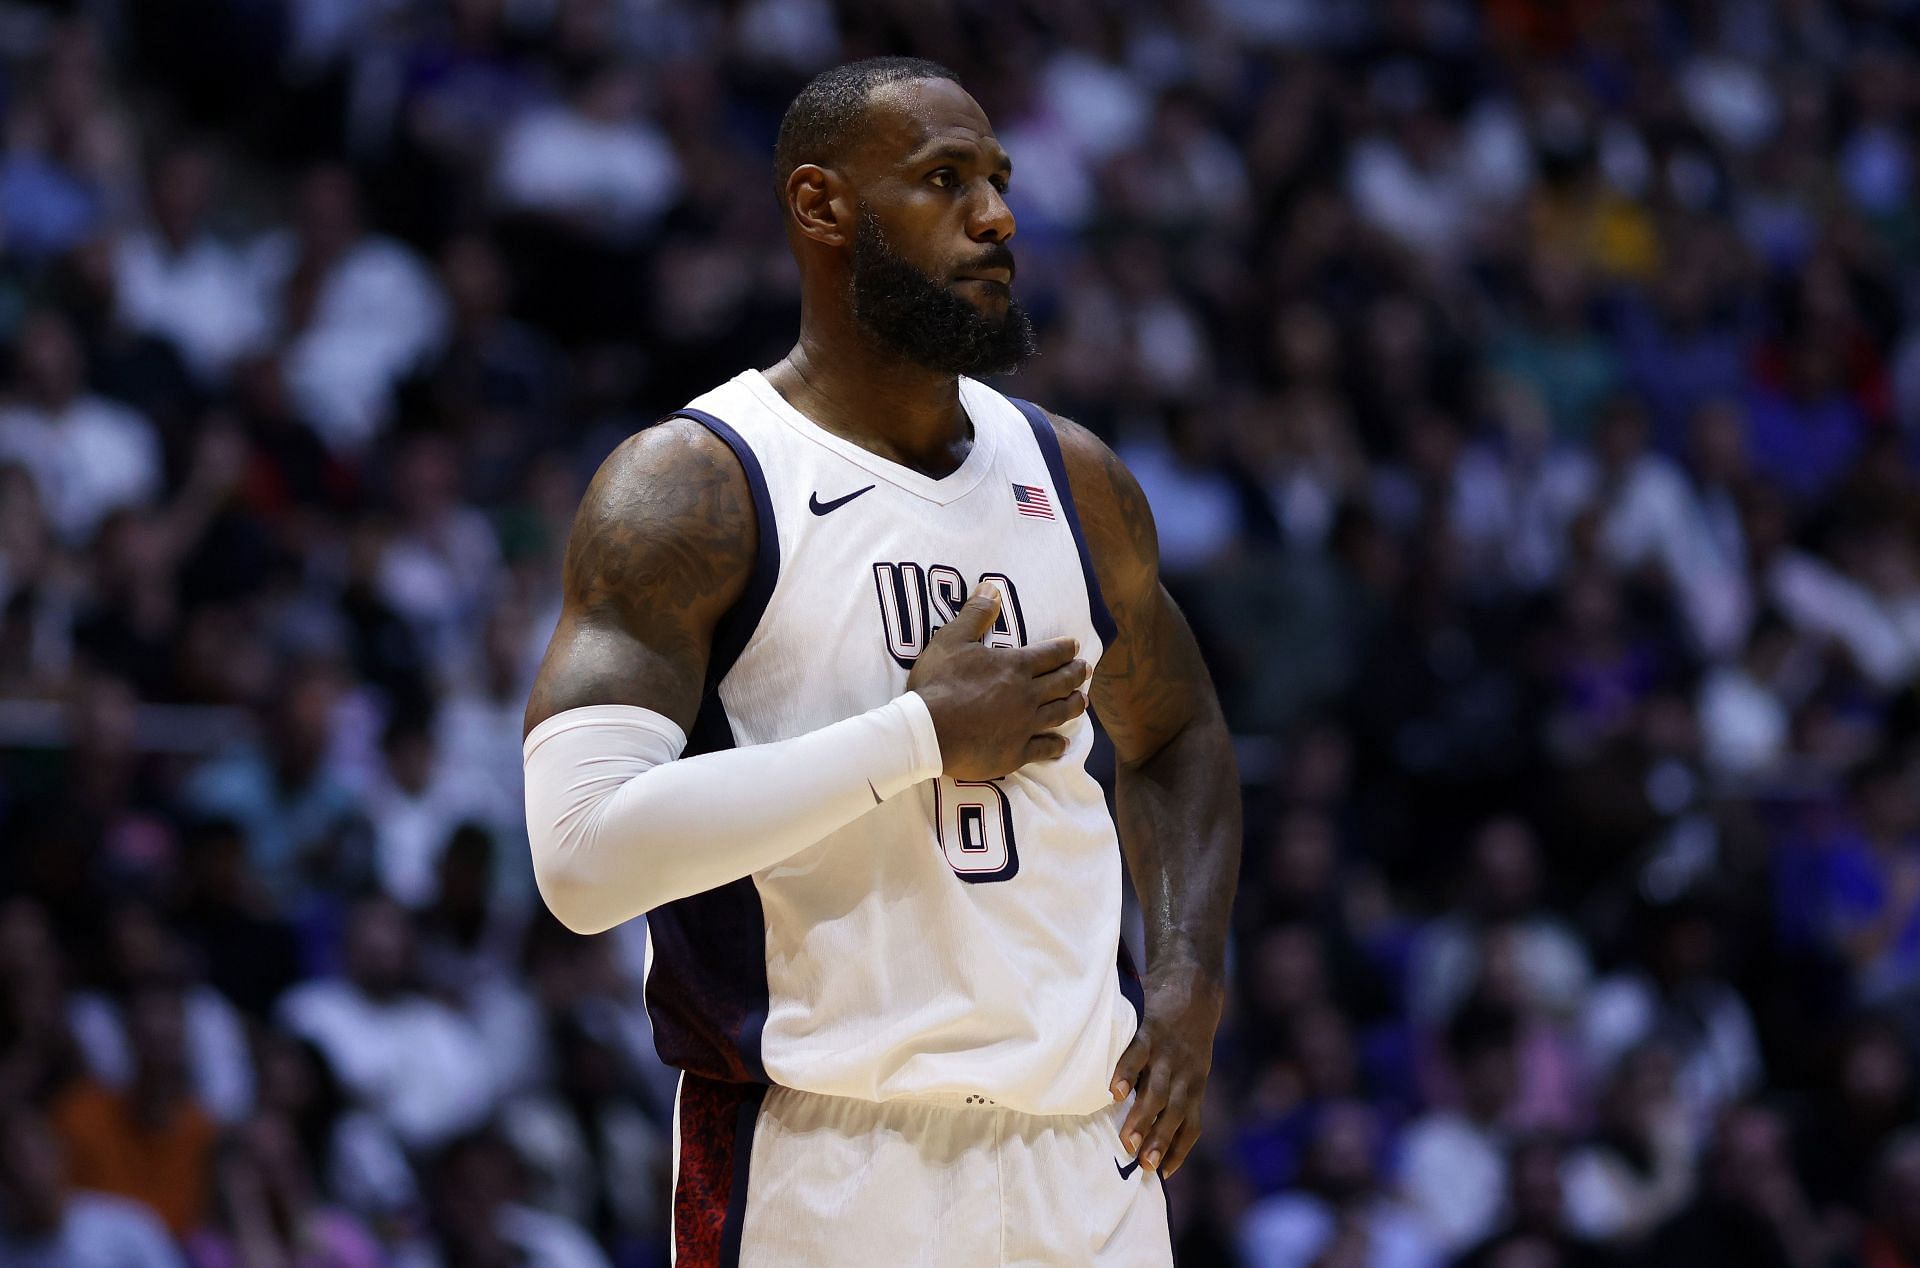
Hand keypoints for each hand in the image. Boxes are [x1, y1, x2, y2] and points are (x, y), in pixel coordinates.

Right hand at [907, 583, 1088, 779]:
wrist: (928, 731)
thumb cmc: (938, 683)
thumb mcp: (951, 639)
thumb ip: (975, 614)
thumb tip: (992, 587)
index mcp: (1015, 666)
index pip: (1050, 654)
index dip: (1065, 648)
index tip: (1075, 646)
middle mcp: (1027, 695)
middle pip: (1062, 682)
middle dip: (1077, 673)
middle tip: (1087, 669)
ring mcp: (1025, 726)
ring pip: (1060, 713)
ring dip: (1074, 704)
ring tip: (1083, 701)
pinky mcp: (1017, 752)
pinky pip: (1044, 748)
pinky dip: (1056, 745)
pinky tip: (1063, 744)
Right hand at [1110, 962, 1223, 1178]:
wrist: (1195, 982)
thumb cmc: (1187, 1029)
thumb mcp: (1192, 1061)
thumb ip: (1175, 1087)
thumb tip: (1148, 1120)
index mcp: (1194, 1084)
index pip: (1191, 1125)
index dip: (1179, 1150)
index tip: (1163, 1174)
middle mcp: (1184, 1073)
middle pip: (1173, 1114)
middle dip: (1158, 1141)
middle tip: (1142, 1164)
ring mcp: (1168, 1053)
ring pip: (1157, 1091)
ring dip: (1142, 1118)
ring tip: (1126, 1140)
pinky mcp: (1152, 1030)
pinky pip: (1137, 1055)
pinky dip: (1126, 1073)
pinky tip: (1113, 1092)